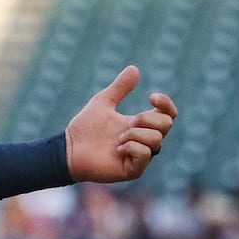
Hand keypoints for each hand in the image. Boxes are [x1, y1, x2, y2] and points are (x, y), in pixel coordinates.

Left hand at [65, 65, 177, 182]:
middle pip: (166, 125)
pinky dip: (132, 147)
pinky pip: (145, 154)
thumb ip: (120, 87)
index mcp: (141, 125)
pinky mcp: (134, 170)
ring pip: (156, 139)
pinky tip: (118, 149)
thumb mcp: (104, 101)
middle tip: (127, 123)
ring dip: (135, 134)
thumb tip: (134, 68)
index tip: (151, 97)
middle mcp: (144, 141)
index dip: (166, 104)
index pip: (168, 115)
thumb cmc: (85, 127)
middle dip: (147, 119)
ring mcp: (141, 157)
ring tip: (118, 139)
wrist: (70, 149)